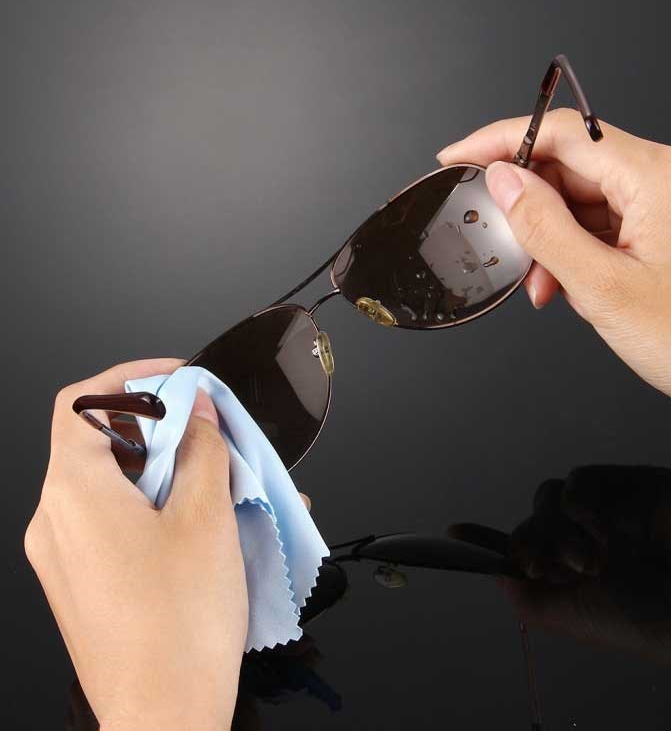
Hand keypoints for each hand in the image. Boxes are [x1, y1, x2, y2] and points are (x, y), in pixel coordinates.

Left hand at [26, 359, 246, 730]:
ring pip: (106, 483)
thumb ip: (200, 450)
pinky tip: (195, 523)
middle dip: (155, 428)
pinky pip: (106, 520)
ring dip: (157, 468)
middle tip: (206, 435)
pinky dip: (146, 503)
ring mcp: (61, 555)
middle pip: (96, 442)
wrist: (163, 715)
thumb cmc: (181, 622)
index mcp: (75, 493)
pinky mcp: (78, 581)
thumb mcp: (205, 517)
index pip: (82, 404)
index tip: (174, 379)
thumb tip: (199, 408)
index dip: (129, 379)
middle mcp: (54, 520)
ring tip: (211, 483)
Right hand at [438, 111, 670, 441]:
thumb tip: (504, 182)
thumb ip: (543, 226)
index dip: (501, 141)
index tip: (459, 157)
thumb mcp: (599, 287)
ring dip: (558, 237)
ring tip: (547, 285)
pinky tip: (574, 282)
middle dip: (532, 209)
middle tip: (505, 249)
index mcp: (661, 177)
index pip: (563, 134)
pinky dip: (585, 247)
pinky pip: (617, 220)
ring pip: (593, 198)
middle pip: (577, 167)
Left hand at [497, 465, 670, 682]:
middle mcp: (589, 542)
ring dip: (553, 526)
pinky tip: (601, 531)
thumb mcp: (575, 619)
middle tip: (545, 565)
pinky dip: (578, 504)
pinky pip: (580, 480)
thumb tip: (496, 574)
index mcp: (577, 576)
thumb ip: (529, 598)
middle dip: (528, 541)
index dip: (488, 540)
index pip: (523, 548)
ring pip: (549, 496)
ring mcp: (610, 513)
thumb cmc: (649, 620)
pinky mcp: (630, 486)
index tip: (453, 533)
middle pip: (531, 520)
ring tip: (587, 558)